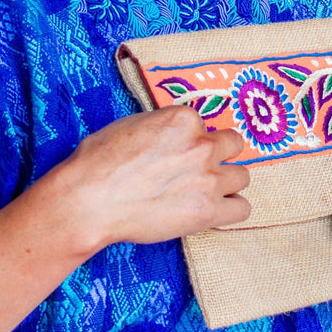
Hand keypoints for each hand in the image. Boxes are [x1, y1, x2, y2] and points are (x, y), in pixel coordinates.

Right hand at [50, 106, 249, 256]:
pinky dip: (231, 210)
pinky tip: (215, 212)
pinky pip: (242, 209)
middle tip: (197, 171)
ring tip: (204, 193)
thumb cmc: (98, 163)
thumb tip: (172, 135)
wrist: (88, 201)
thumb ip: (163, 127)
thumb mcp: (131, 126)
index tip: (177, 155)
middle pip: (233, 145)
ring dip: (226, 184)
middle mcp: (203, 145)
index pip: (205, 127)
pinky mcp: (208, 211)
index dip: (192, 142)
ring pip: (242, 176)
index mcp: (184, 119)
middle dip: (218, 157)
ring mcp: (209, 178)